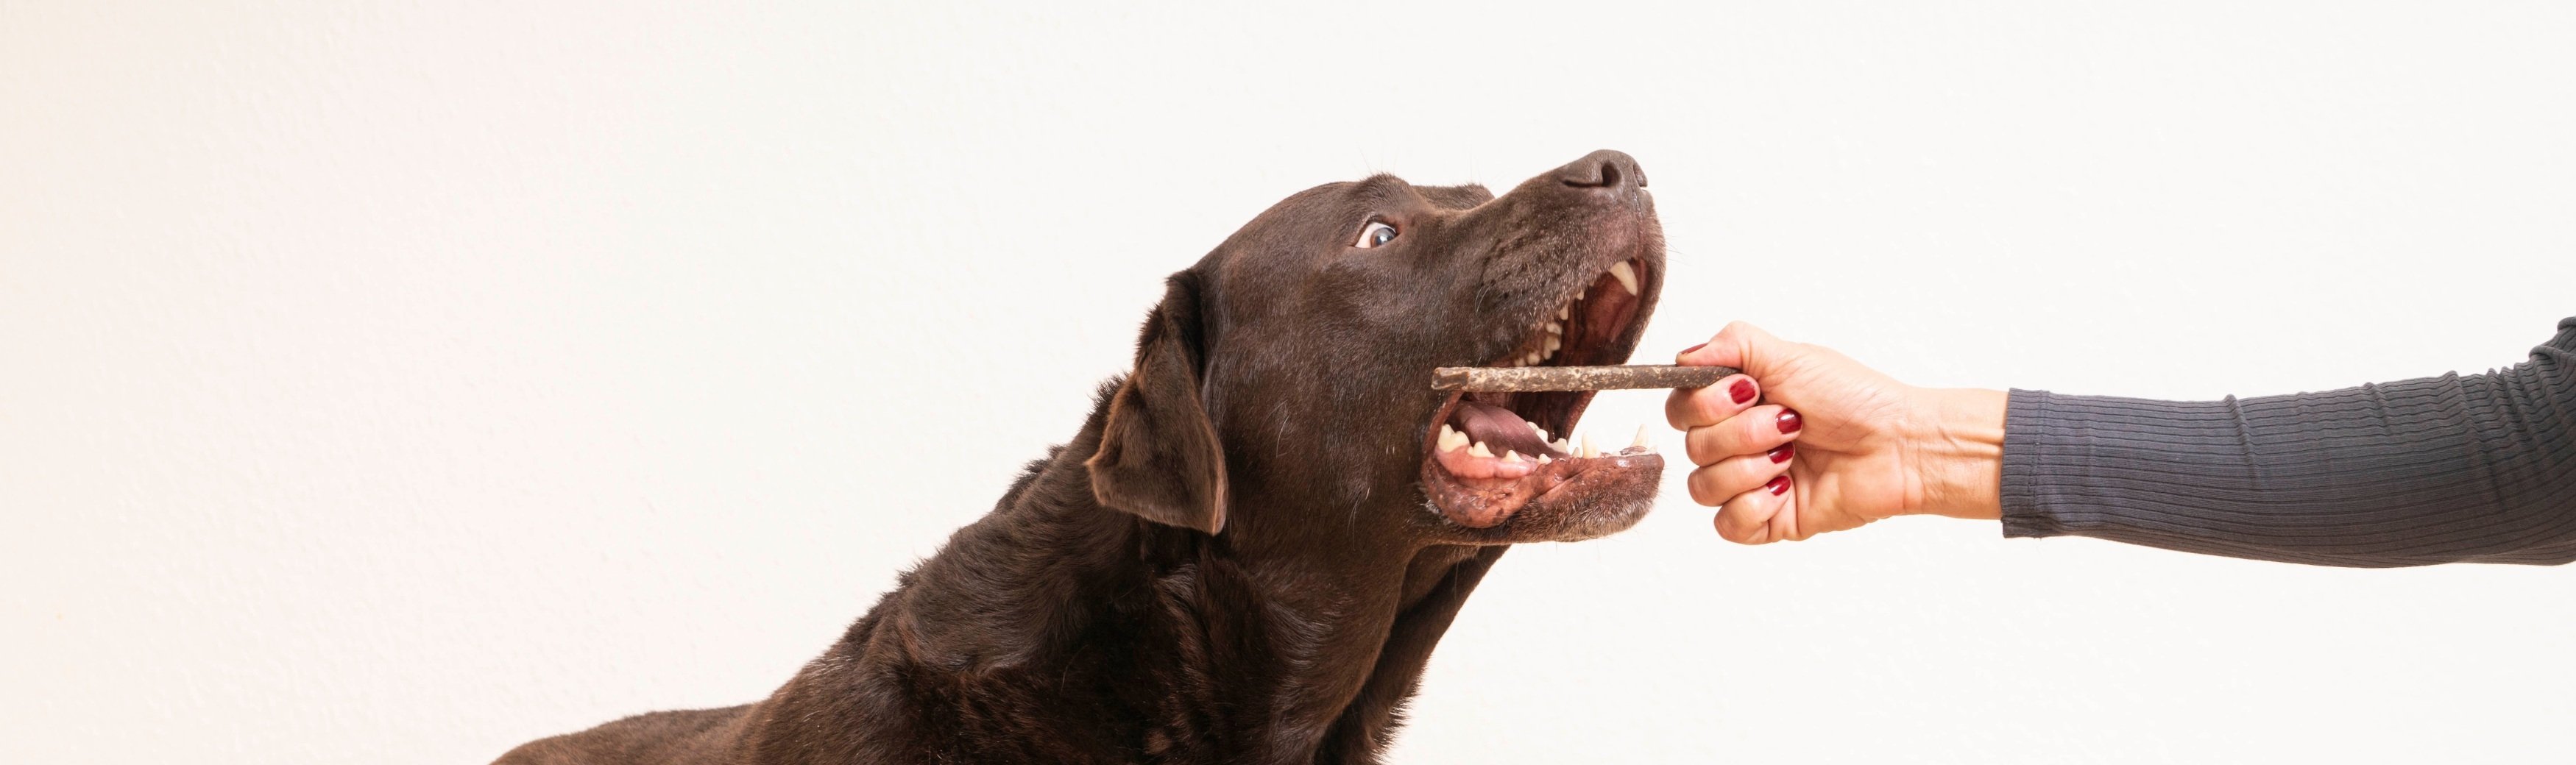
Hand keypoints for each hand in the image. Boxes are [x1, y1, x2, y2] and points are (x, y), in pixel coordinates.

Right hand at [1664, 322, 2005, 543]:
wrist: (1900, 444)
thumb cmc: (1855, 398)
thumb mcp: (1790, 354)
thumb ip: (1730, 344)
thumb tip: (1684, 359)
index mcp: (1735, 405)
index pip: (1679, 410)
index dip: (1704, 404)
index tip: (1748, 391)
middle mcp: (1737, 444)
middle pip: (1691, 448)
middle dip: (1741, 433)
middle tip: (1790, 423)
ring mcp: (1750, 484)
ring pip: (1702, 488)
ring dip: (1749, 467)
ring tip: (1792, 456)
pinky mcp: (1767, 521)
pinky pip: (1727, 525)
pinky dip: (1754, 505)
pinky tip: (1787, 488)